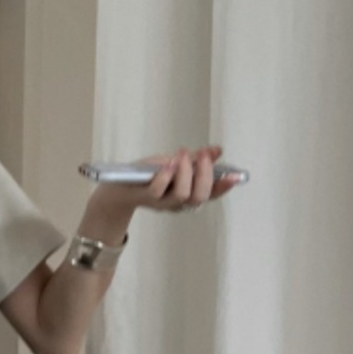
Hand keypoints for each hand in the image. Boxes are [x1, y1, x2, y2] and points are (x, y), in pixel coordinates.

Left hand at [96, 145, 243, 216]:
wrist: (118, 185)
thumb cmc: (148, 174)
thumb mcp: (174, 163)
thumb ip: (195, 159)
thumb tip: (217, 151)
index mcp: (188, 193)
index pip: (211, 194)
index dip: (224, 187)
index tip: (234, 176)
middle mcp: (178, 202)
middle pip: (200, 197)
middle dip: (205, 174)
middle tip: (201, 155)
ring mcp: (162, 202)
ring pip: (182, 195)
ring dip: (185, 172)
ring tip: (180, 155)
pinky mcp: (145, 198)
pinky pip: (158, 191)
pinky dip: (165, 176)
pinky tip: (167, 164)